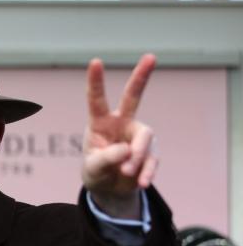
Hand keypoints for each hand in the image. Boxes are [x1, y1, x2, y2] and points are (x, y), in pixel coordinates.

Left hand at [82, 54, 156, 218]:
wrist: (110, 189)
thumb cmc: (96, 171)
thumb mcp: (93, 168)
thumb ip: (106, 159)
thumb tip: (128, 151)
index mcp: (100, 123)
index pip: (97, 100)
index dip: (96, 82)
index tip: (95, 61)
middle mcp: (121, 123)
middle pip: (133, 96)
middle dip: (141, 76)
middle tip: (151, 56)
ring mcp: (138, 136)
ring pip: (144, 139)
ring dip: (136, 158)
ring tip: (125, 173)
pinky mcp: (150, 152)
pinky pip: (152, 159)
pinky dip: (147, 171)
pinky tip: (141, 182)